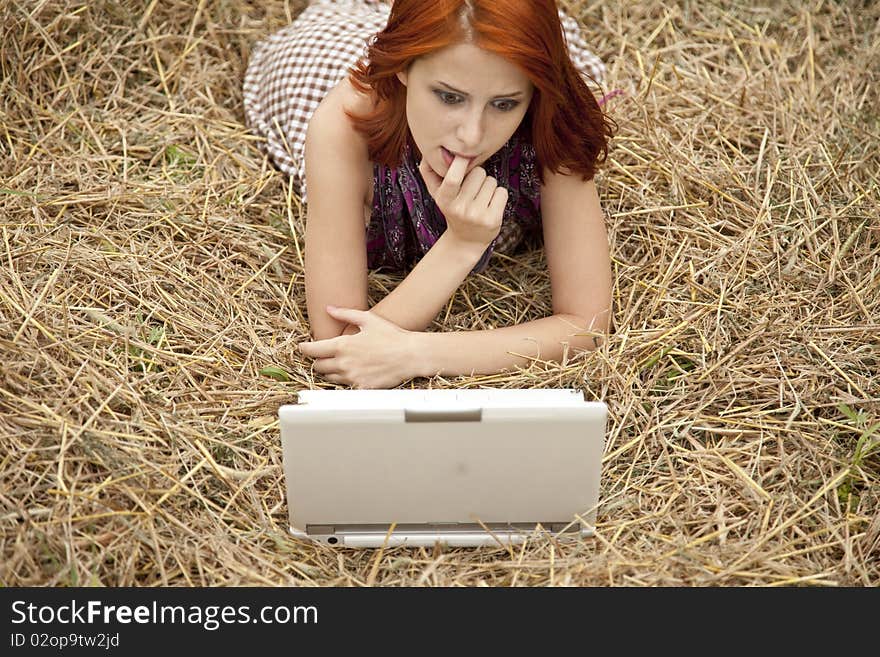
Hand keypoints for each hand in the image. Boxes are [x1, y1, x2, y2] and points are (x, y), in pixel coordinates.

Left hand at [297, 306, 419, 388]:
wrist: (411, 355)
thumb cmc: (392, 335)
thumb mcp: (368, 319)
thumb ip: (345, 314)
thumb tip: (328, 309)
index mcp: (342, 345)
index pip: (312, 350)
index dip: (304, 348)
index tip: (303, 347)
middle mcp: (344, 363)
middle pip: (318, 366)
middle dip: (318, 360)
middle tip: (324, 355)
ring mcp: (352, 378)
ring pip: (329, 378)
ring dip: (330, 371)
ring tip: (339, 364)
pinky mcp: (361, 388)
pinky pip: (344, 387)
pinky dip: (344, 381)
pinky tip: (352, 373)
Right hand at [419, 154, 507, 249]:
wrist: (466, 240)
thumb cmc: (452, 209)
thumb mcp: (436, 194)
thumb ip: (429, 171)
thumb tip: (426, 151)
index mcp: (444, 200)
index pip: (453, 177)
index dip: (460, 162)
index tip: (463, 156)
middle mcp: (460, 209)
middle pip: (479, 172)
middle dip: (478, 176)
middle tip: (472, 189)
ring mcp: (477, 215)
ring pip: (491, 181)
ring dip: (488, 186)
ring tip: (480, 198)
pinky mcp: (493, 220)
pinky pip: (502, 192)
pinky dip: (498, 195)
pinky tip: (490, 205)